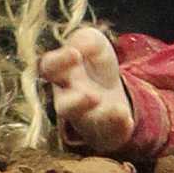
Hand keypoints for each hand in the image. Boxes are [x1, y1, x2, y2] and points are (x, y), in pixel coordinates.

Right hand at [38, 27, 134, 153]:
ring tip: (104, 104)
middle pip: (63, 107)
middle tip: (88, 94)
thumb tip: (80, 47)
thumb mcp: (92, 43)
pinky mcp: (104, 129)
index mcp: (61, 74)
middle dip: (74, 103)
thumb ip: (84, 40)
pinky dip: (118, 124)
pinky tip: (124, 115)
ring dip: (96, 115)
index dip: (59, 62)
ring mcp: (86, 116)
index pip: (50, 69)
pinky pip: (109, 131)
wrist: (113, 87)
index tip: (75, 54)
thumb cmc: (94, 63)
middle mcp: (68, 99)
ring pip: (85, 123)